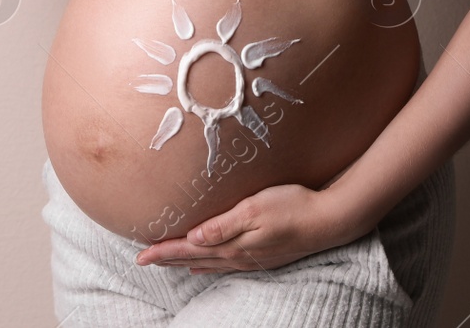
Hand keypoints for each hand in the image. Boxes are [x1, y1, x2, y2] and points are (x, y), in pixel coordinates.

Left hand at [134, 183, 360, 273]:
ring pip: (208, 262)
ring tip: (166, 262)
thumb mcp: (255, 209)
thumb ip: (223, 225)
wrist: (329, 220)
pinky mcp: (262, 256)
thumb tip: (193, 238)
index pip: (188, 248)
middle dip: (167, 258)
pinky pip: (225, 264)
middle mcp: (238, 255)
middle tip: (143, 260)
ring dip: (184, 261)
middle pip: (194, 258)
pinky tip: (203, 264)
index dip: (164, 251)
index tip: (140, 255)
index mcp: (233, 244)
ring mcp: (251, 258)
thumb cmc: (292, 206)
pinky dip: (207, 264)